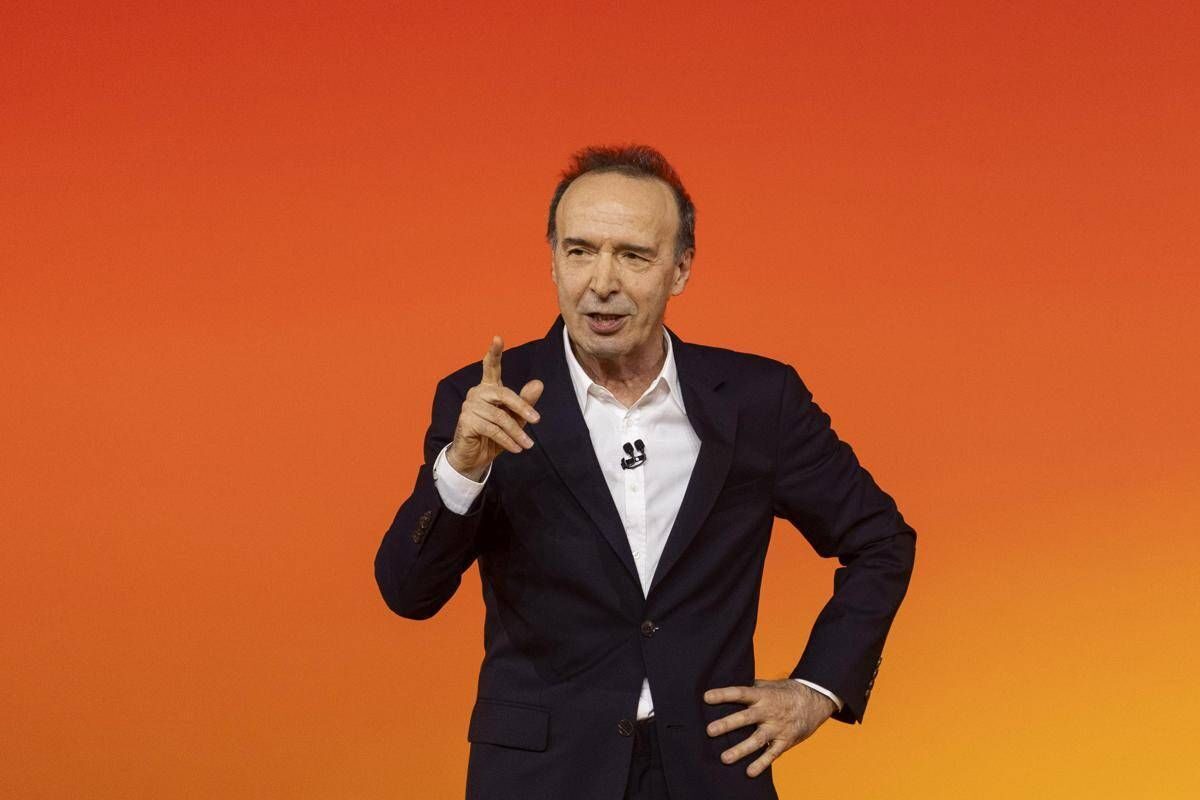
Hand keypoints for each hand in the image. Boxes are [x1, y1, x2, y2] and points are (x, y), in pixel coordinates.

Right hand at [446, 335, 543, 479]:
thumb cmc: (495, 435)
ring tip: (528, 444)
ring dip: (517, 432)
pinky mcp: (466, 421)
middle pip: (504, 394)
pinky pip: (493, 429)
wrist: (475, 457)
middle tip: (537, 420)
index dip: (494, 352)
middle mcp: (477, 393)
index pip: (491, 367)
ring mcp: (470, 406)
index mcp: (488, 388)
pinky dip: (508, 440)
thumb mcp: (515, 418)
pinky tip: (517, 448)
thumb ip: (525, 402)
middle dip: (522, 407)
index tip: (497, 337)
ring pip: (500, 416)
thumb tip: (538, 384)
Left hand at [704, 678, 835, 777]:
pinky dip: (761, 763)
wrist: (816, 701)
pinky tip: (749, 772)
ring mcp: (777, 728)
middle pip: (745, 718)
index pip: (740, 693)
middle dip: (727, 724)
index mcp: (763, 695)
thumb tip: (733, 682)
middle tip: (710, 731)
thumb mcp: (772, 685)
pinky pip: (772, 754)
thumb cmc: (789, 692)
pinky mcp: (785, 741)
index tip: (707, 698)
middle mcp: (769, 711)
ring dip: (740, 750)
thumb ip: (753, 686)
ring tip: (724, 758)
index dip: (723, 695)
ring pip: (757, 740)